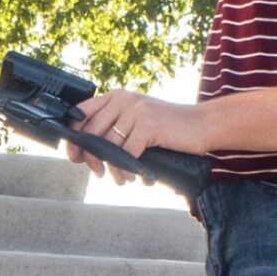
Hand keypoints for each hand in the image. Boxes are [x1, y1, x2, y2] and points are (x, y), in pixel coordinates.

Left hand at [66, 87, 210, 183]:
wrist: (202, 124)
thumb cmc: (169, 126)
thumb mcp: (138, 118)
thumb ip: (116, 125)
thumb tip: (88, 150)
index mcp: (117, 96)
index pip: (82, 112)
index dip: (74, 136)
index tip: (74, 154)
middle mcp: (124, 100)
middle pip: (91, 131)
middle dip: (89, 156)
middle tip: (97, 171)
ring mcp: (136, 112)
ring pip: (108, 145)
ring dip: (111, 167)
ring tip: (118, 179)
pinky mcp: (148, 126)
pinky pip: (126, 154)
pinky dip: (126, 169)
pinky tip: (131, 176)